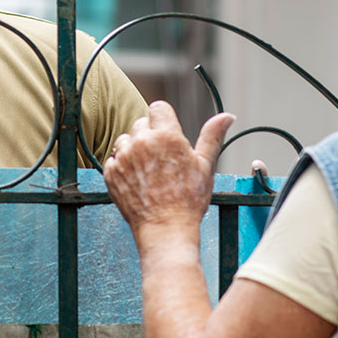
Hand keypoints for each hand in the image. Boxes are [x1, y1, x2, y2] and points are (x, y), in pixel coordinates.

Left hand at [103, 100, 234, 234]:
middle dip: (151, 135)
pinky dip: (122, 166)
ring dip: (134, 149)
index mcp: (166, 136)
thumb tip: (227, 116)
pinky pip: (113, 159)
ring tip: (149, 171)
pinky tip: (137, 180)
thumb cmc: (189, 200)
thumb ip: (212, 136)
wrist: (166, 229)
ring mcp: (123, 158)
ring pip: (125, 140)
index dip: (165, 120)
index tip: (169, 136)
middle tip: (162, 159)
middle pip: (141, 123)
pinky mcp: (110, 173)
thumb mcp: (205, 165)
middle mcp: (141, 142)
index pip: (158, 108)